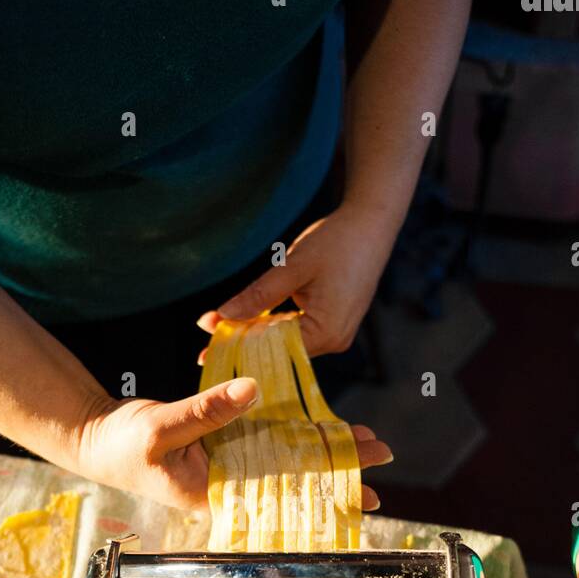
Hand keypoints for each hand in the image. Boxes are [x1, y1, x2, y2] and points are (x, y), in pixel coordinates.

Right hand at [75, 385, 391, 510]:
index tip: (363, 494)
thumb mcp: (162, 426)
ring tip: (364, 441)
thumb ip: (207, 411)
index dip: (324, 494)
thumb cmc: (122, 444)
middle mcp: (230, 484)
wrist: (96, 436)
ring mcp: (228, 464)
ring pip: (285, 457)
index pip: (283, 498)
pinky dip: (293, 429)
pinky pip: (265, 437)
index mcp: (216, 495)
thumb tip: (254, 391)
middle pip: (294, 479)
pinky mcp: (223, 442)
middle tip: (381, 457)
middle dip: (337, 470)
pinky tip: (321, 425)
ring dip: (323, 448)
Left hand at [197, 202, 395, 356]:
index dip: (239, 348)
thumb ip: (257, 295)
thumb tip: (222, 317)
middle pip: (280, 350)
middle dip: (244, 342)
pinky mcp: (334, 322)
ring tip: (220, 331)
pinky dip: (274, 325)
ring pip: (286, 340)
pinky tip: (249, 321)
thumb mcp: (291, 268)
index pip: (274, 350)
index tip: (207, 353)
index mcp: (327, 332)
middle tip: (206, 343)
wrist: (372, 223)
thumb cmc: (337, 241)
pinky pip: (298, 331)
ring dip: (256, 332)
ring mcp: (336, 333)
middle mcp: (334, 341)